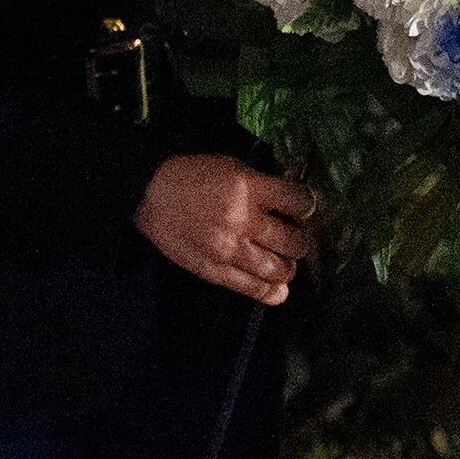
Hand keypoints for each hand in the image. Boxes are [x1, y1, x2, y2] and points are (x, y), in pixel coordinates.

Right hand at [134, 154, 315, 306]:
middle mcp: (243, 222)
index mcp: (249, 189)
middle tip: (294, 236)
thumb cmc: (197, 176)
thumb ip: (265, 184)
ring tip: (284, 260)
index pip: (298, 202)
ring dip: (288, 266)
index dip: (307, 205)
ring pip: (279, 270)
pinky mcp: (215, 272)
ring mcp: (229, 251)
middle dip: (301, 240)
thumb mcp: (235, 167)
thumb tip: (295, 202)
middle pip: (294, 241)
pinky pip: (253, 289)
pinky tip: (279, 287)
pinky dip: (272, 292)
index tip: (303, 207)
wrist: (152, 195)